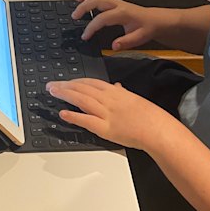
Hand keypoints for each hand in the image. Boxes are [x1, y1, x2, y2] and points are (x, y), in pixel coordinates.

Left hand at [46, 78, 166, 149]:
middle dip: (65, 85)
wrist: (158, 129)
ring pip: (82, 100)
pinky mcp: (105, 128)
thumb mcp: (135, 99)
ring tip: (53, 92)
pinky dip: (73, 116)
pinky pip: (86, 120)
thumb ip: (123, 93)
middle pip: (83, 88)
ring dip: (65, 95)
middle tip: (51, 85)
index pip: (91, 82)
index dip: (76, 81)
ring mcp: (106, 113)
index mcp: (116, 92)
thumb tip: (116, 87)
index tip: (65, 81)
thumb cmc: (150, 116)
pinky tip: (63, 113)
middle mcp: (109, 100)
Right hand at [72, 0, 159, 49]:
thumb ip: (126, 42)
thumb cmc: (147, 28)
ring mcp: (117, 1)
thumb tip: (114, 46)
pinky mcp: (115, 1)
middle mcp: (118, 5)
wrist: (155, 20)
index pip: (102, 18)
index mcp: (123, 14)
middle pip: (97, 0)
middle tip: (74, 16)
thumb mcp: (139, 38)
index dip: (91, 27)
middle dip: (84, 7)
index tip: (85, 36)